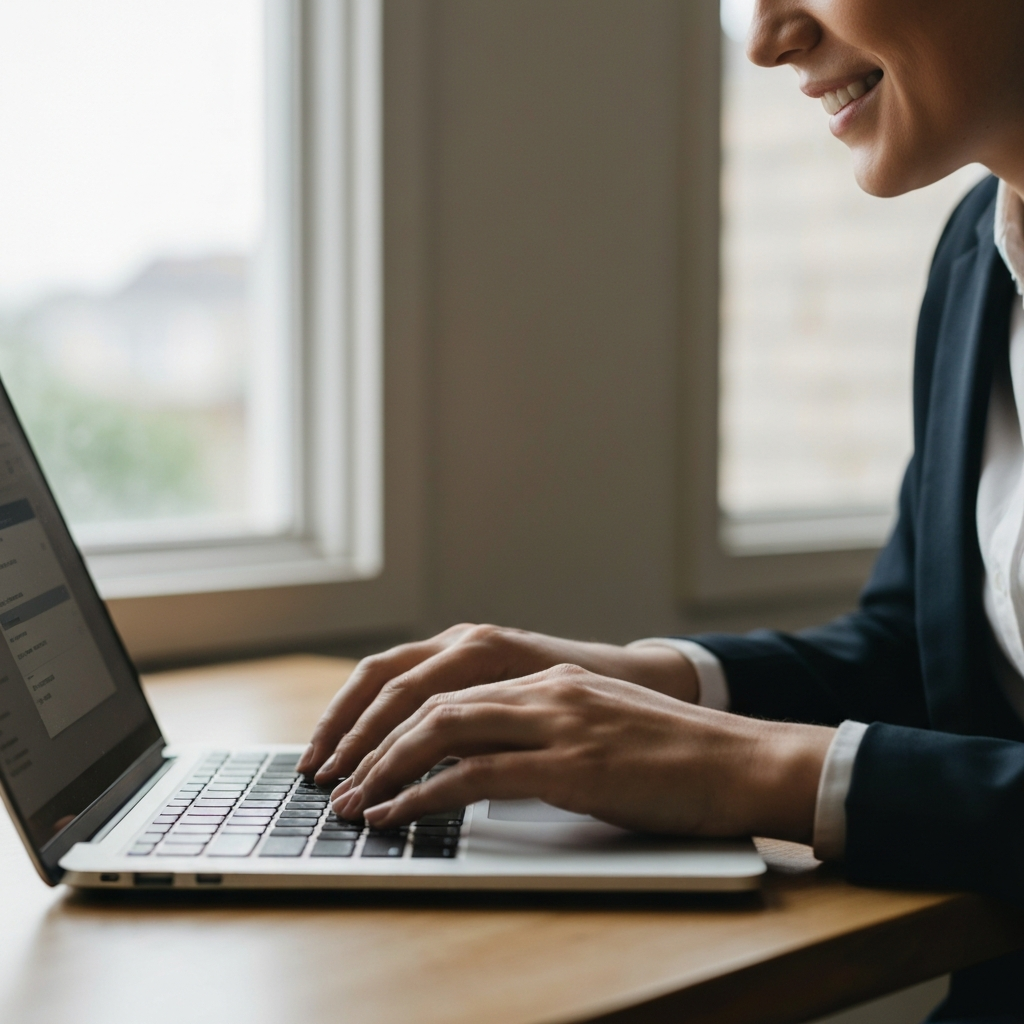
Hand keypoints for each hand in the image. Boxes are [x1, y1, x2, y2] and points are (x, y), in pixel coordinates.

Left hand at [330, 664, 834, 842]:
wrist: (740, 760)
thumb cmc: (672, 755)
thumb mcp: (596, 725)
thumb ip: (540, 729)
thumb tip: (482, 760)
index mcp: (545, 676)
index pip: (443, 685)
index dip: (387, 715)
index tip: (352, 748)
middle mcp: (542, 688)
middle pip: (428, 700)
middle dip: (368, 740)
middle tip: (333, 777)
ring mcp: (556, 721)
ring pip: (441, 731)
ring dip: (384, 769)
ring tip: (351, 803)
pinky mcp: (571, 765)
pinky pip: (476, 776)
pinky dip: (424, 797)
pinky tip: (397, 818)